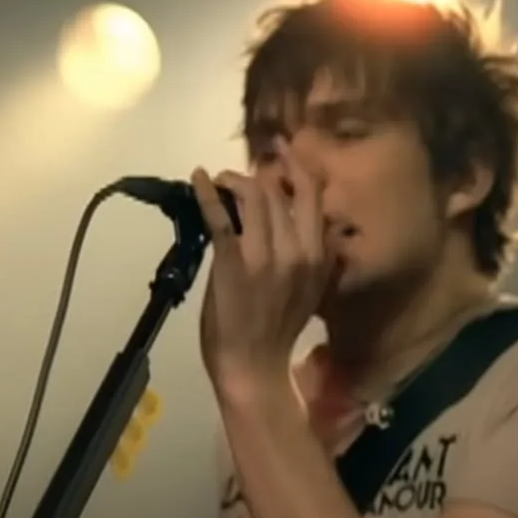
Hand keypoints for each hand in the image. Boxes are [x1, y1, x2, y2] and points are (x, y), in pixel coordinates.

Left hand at [191, 141, 332, 399]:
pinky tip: (199, 178)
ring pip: (252, 196)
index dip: (295, 167)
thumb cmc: (279, 329)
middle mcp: (297, 249)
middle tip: (242, 174)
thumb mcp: (310, 287)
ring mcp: (264, 254)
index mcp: (318, 255)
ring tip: (222, 181)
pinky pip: (219, 217)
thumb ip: (311, 253)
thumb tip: (302, 220)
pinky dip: (207, 192)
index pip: (312, 195)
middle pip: (278, 190)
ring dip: (234, 181)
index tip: (283, 152)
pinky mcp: (232, 262)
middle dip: (259, 173)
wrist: (254, 366)